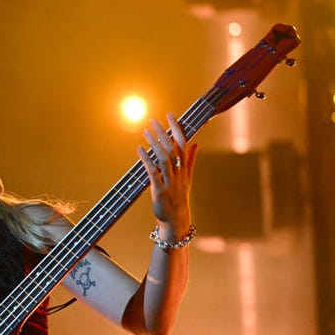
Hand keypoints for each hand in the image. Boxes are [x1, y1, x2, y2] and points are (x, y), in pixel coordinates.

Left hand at [137, 112, 197, 239]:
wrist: (176, 219)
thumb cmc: (179, 197)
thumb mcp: (187, 177)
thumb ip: (190, 159)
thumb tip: (195, 143)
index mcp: (185, 168)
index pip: (183, 144)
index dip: (177, 129)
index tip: (170, 115)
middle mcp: (179, 173)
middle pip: (172, 149)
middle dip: (163, 133)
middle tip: (153, 120)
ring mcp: (170, 182)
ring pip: (164, 159)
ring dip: (154, 144)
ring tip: (145, 131)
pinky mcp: (160, 191)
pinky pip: (153, 172)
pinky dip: (146, 160)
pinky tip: (139, 150)